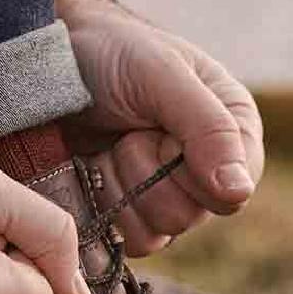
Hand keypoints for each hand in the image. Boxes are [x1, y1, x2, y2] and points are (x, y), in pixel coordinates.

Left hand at [56, 0, 263, 254]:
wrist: (53, 60)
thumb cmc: (114, 53)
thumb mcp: (162, 75)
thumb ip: (208, 127)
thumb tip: (239, 192)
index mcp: (234, 131)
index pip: (232, 191)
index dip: (188, 168)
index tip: (159, 130)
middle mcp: (210, 170)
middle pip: (190, 216)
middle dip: (147, 172)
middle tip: (129, 132)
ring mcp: (171, 195)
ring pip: (159, 232)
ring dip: (122, 185)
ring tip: (112, 145)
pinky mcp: (135, 213)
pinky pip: (131, 240)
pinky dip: (105, 203)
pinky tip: (98, 166)